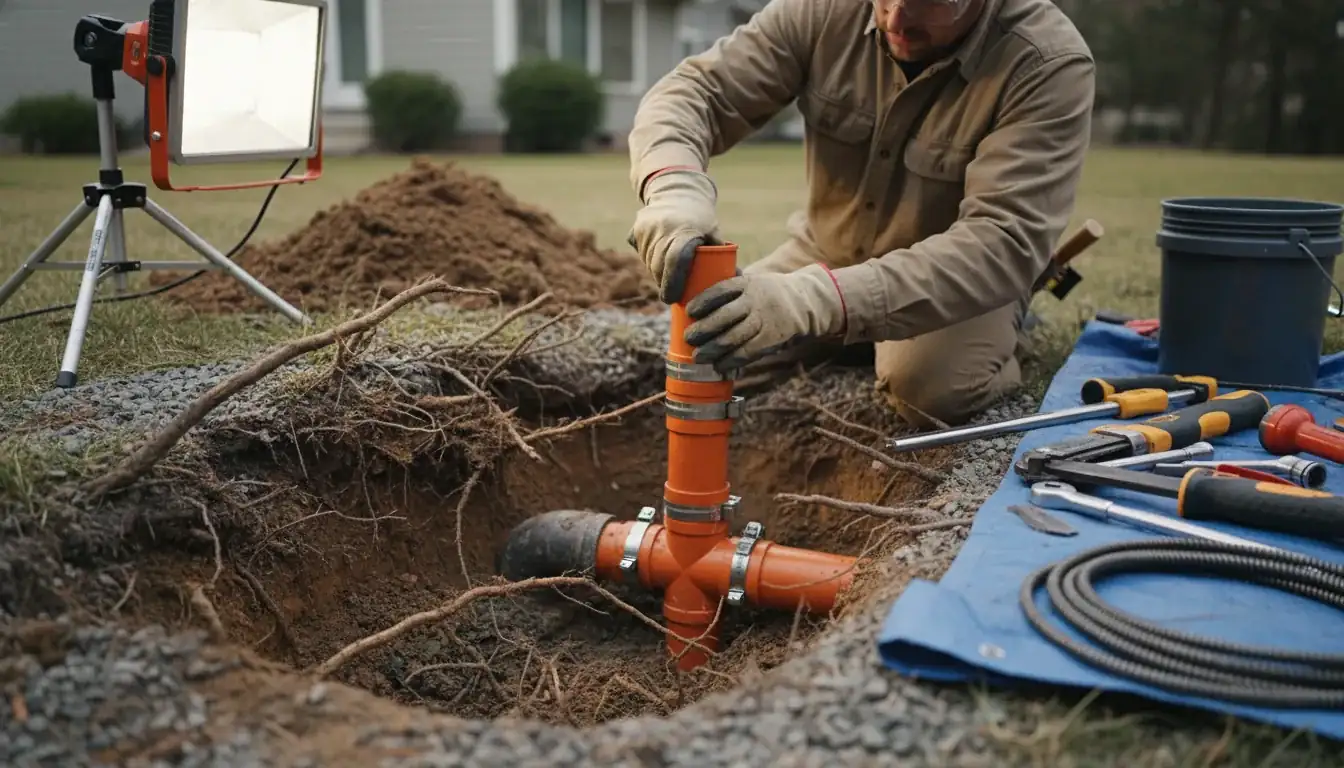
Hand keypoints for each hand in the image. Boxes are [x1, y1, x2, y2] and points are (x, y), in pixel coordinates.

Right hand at [627, 170, 719, 302]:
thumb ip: (720, 254)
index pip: (676, 261)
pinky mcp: (636, 230)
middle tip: (671, 295)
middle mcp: (662, 228)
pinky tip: (658, 260)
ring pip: (648, 262)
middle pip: (659, 266)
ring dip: (656, 274)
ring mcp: (647, 228)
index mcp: (684, 230)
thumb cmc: (701, 217)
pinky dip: (649, 261)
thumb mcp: (713, 232)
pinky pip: (641, 253)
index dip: (673, 283)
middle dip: (664, 284)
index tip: (672, 299)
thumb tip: (736, 279)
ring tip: (667, 278)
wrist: (677, 191)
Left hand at [683, 264, 847, 371]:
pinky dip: (731, 360)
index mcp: (748, 284)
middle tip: (688, 338)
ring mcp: (765, 320)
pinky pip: (747, 352)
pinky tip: (719, 365)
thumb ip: (731, 288)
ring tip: (698, 357)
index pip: (720, 290)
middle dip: (702, 329)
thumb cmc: (769, 293)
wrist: (806, 301)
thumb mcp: (753, 281)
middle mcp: (755, 300)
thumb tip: (696, 297)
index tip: (689, 311)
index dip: (702, 302)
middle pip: (723, 316)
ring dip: (712, 349)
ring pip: (733, 337)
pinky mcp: (772, 338)